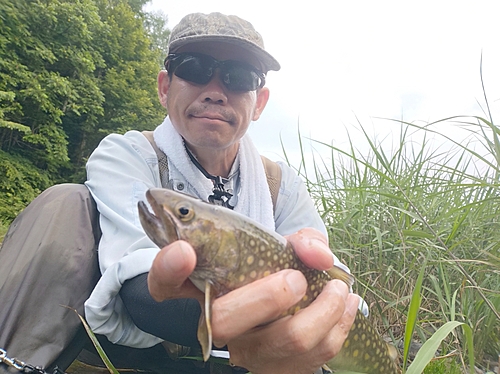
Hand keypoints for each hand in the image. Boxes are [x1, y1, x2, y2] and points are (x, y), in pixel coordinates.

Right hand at [147, 229, 358, 373]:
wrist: (290, 305)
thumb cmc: (274, 270)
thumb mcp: (280, 247)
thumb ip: (299, 241)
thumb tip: (317, 257)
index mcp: (204, 285)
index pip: (165, 282)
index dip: (168, 268)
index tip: (185, 249)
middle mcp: (218, 322)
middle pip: (226, 320)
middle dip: (268, 297)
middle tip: (296, 279)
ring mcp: (247, 350)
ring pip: (283, 341)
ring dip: (322, 311)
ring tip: (338, 288)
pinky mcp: (277, 369)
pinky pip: (315, 356)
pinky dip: (340, 326)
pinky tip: (346, 304)